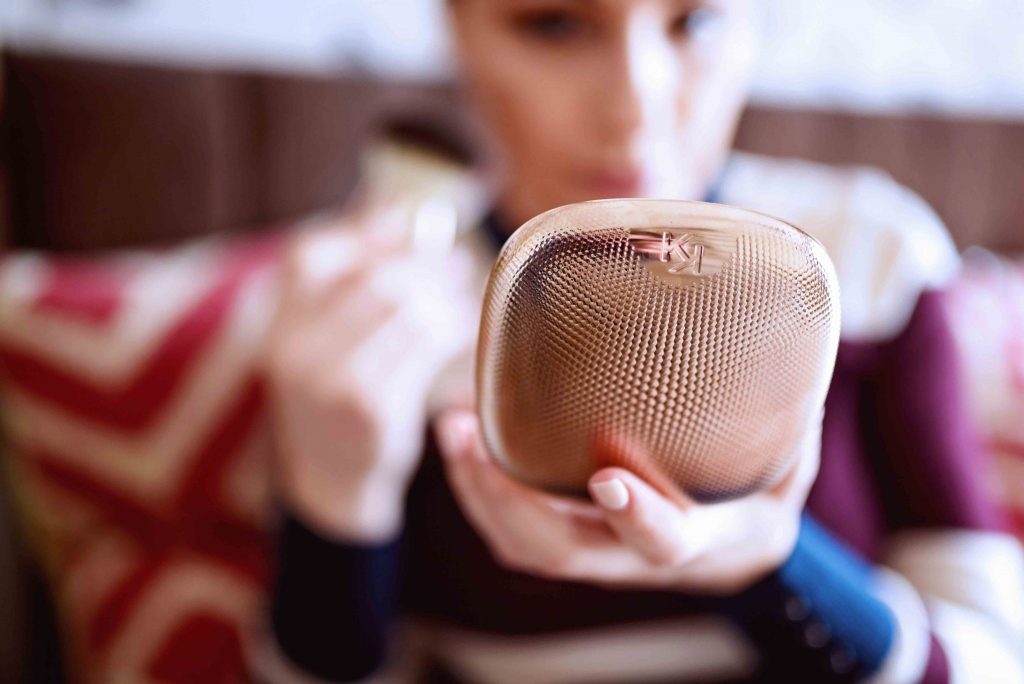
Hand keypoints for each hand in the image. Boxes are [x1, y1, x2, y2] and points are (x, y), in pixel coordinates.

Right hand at [265, 213, 478, 540]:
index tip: (406, 221)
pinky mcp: (369, 408)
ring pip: (405, 312)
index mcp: (279, 327)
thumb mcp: (320, 345)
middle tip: (455, 262)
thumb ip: (347, 291)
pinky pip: (424, 348)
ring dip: (444, 298)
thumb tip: (404, 219)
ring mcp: (330, 381)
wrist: (331, 481)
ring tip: (460, 295)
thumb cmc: (337, 400)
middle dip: (424, 266)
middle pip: (373, 280)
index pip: (306, 256)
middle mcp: (295, 350)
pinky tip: (462, 326)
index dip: (361, 231)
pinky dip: (451, 329)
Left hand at [435, 409, 819, 594]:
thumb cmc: (756, 497)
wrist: (732, 551)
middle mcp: (633, 555)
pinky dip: (480, 491)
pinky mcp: (570, 537)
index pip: (663, 543)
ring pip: (525, 547)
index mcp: (697, 539)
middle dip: (508, 503)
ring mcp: (595, 552)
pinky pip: (515, 532)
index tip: (608, 478)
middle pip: (561, 553)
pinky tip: (462, 441)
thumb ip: (785, 417)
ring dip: (479, 495)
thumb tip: (793, 342)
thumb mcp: (785, 464)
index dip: (637, 516)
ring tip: (450, 431)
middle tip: (470, 442)